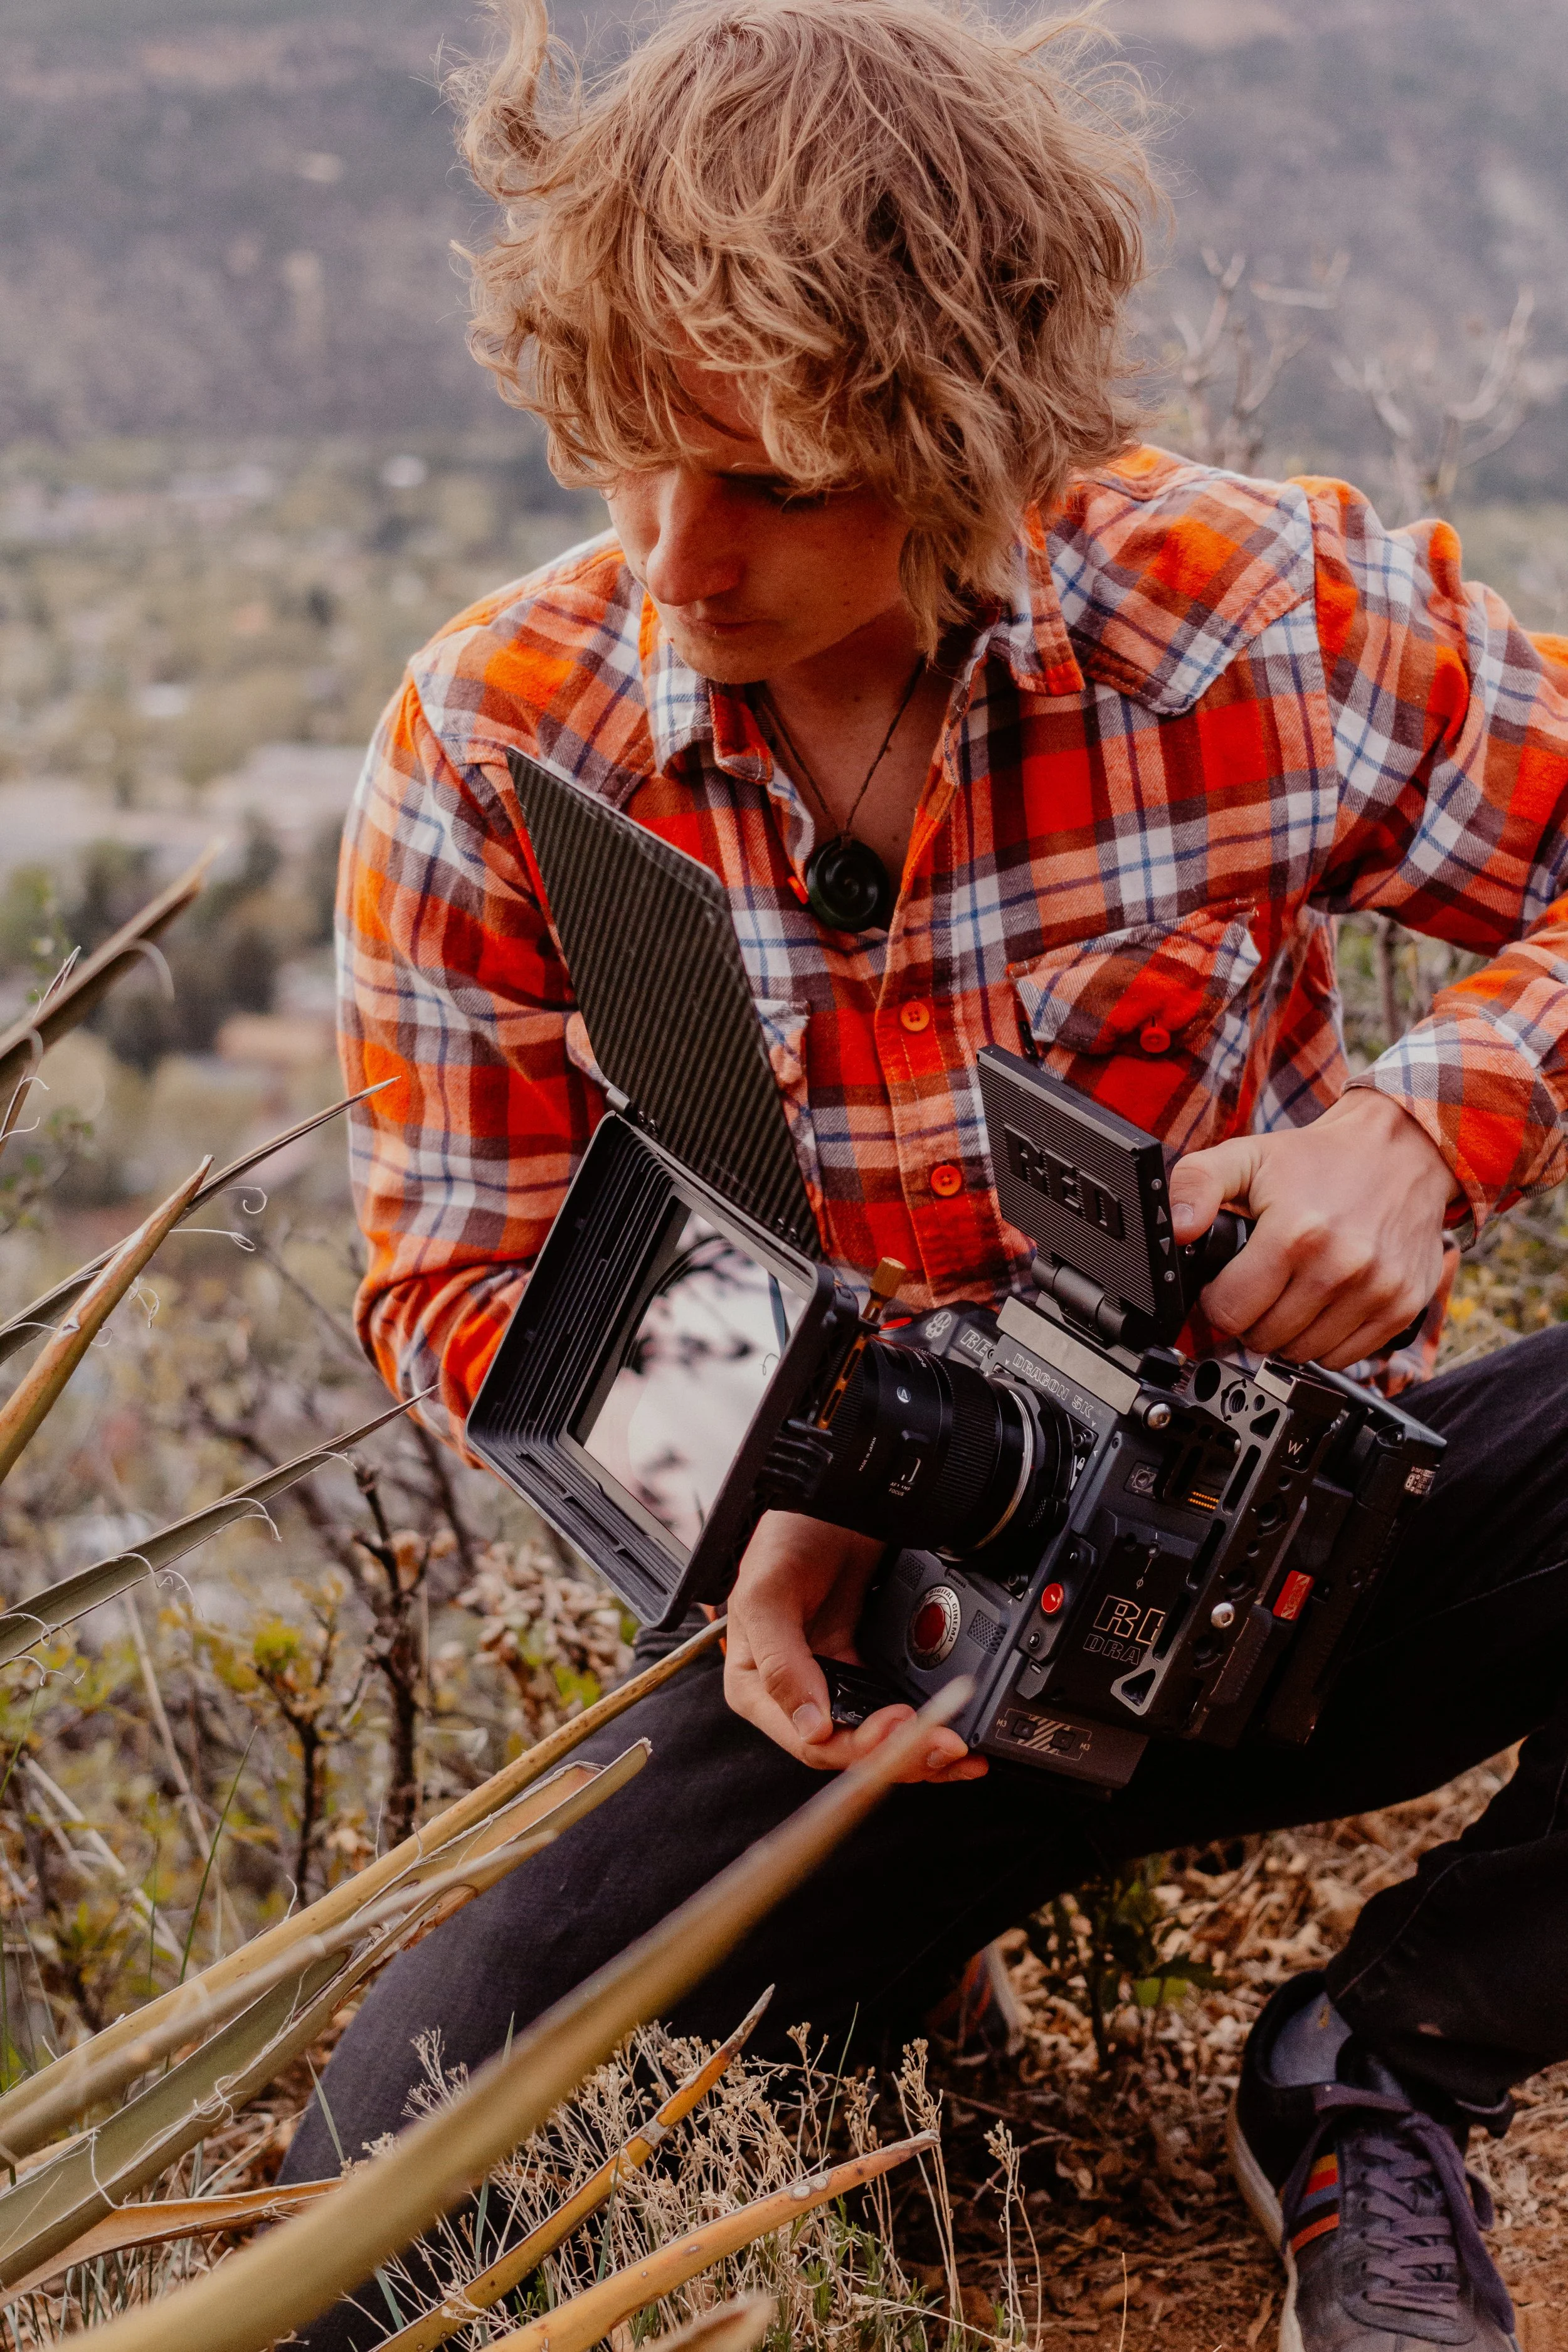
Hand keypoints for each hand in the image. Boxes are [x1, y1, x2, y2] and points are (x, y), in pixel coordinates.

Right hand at [723, 1509, 987, 1783]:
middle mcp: (796, 1693)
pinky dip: (926, 1725)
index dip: (859, 1745)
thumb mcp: (767, 1595)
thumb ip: (781, 1663)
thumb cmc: (784, 1538)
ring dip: (921, 1751)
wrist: (832, 1497)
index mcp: (757, 1688)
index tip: (899, 1724)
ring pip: (879, 1738)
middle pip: (851, 1748)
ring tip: (959, 1750)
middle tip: (946, 1742)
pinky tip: (954, 1735)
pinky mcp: (867, 1666)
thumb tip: (811, 1726)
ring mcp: (835, 1681)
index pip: (810, 1742)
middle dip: (902, 1753)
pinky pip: (897, 1709)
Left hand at [1167, 1090, 1456, 1368]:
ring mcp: (1376, 1291)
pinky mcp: (1402, 1307)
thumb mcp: (1245, 1156)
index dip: (1218, 1300)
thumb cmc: (1319, 1159)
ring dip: (1288, 1332)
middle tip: (1260, 1285)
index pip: (1230, 1312)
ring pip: (1302, 1353)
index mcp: (1296, 1234)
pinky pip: (1345, 1357)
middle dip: (1251, 1317)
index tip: (1228, 1282)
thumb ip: (1196, 1186)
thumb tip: (1176, 1228)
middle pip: (1264, 1338)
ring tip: (1291, 1292)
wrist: (1399, 1152)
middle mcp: (1340, 1267)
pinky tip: (1324, 1305)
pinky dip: (1326, 1341)